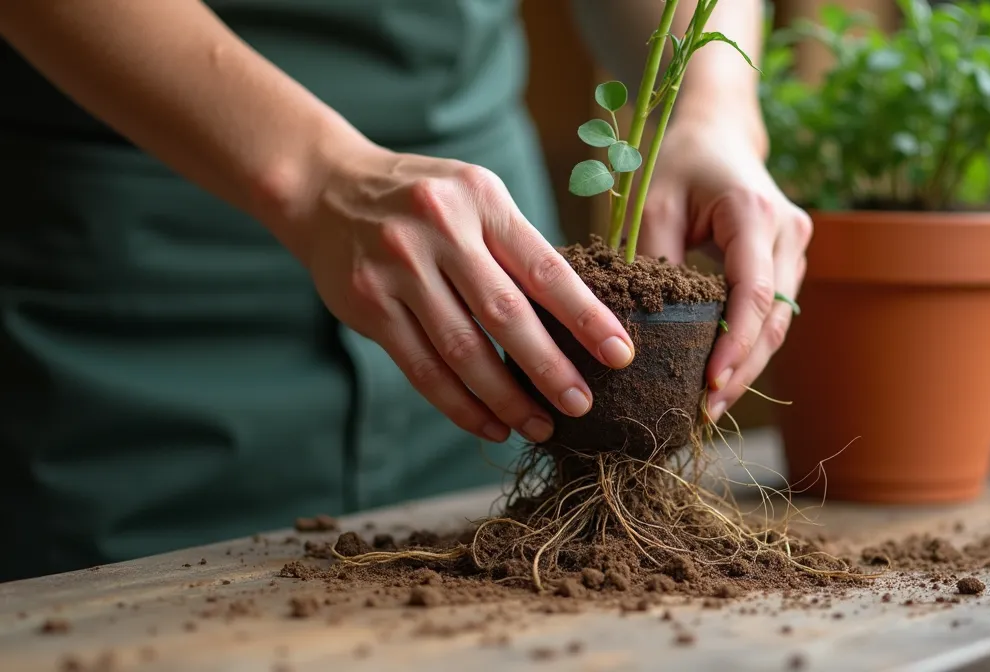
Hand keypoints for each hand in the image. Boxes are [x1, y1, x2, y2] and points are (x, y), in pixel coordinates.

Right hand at [282, 145, 635, 443]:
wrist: (326, 189)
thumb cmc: (424, 201)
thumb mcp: (476, 199)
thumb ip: (516, 249)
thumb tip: (577, 322)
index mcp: (483, 200)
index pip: (546, 268)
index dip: (587, 317)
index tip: (621, 354)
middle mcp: (440, 229)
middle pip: (505, 314)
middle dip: (550, 368)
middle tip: (582, 405)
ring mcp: (399, 267)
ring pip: (462, 350)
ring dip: (506, 398)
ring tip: (540, 426)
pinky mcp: (368, 303)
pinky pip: (422, 368)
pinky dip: (460, 405)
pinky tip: (490, 425)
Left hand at [637, 119, 812, 421]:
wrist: (718, 130)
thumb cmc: (680, 161)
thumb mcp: (653, 204)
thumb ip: (652, 261)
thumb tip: (637, 329)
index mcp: (756, 213)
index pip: (754, 291)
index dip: (736, 343)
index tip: (710, 383)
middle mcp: (789, 231)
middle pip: (773, 317)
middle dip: (742, 369)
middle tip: (706, 412)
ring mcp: (796, 247)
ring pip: (778, 321)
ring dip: (748, 364)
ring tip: (710, 404)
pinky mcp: (789, 260)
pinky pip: (773, 312)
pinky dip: (749, 344)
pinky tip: (721, 375)